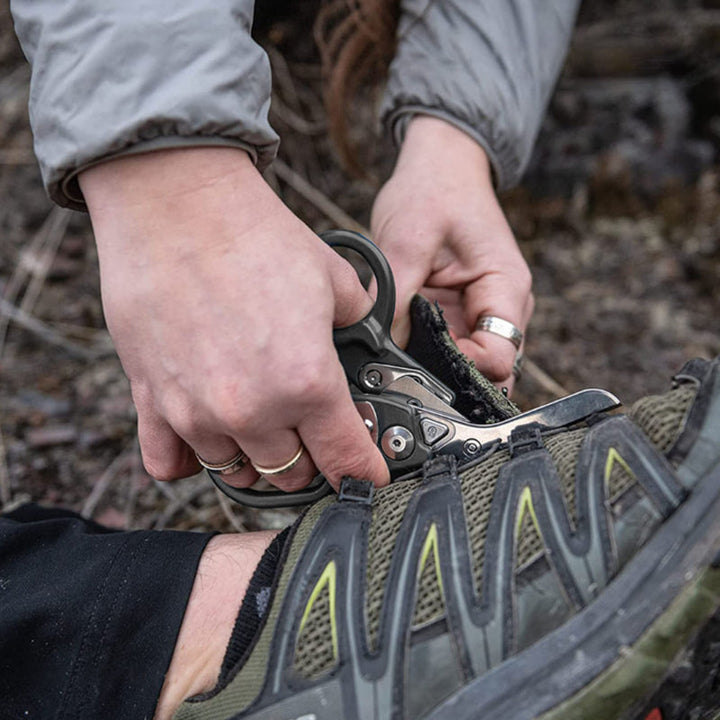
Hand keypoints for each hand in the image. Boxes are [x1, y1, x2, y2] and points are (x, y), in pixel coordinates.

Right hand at [80, 147, 388, 489]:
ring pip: (236, 472)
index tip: (366, 474)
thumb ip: (357, 323)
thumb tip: (363, 338)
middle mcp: (251, 409)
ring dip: (255, 458)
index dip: (364, 471)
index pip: (345, 460)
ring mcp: (195, 411)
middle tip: (312, 434)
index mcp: (306, 381)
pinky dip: (190, 460)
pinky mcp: (151, 399)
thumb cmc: (253, 235)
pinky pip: (167, 463)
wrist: (175, 203)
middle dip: (310, 460)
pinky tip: (205, 438)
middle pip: (290, 474)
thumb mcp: (334, 279)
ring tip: (261, 426)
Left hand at [371, 116, 532, 390]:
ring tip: (401, 359)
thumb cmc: (434, 190)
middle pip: (490, 372)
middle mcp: (502, 308)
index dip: (462, 369)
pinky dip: (427, 354)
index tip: (419, 362)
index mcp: (506, 288)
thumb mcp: (408, 239)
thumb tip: (384, 346)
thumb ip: (397, 296)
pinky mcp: (459, 313)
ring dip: (437, 368)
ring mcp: (480, 313)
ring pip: (468, 365)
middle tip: (407, 372)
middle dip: (450, 378)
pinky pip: (449, 349)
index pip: (500, 356)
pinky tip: (402, 349)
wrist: (439, 167)